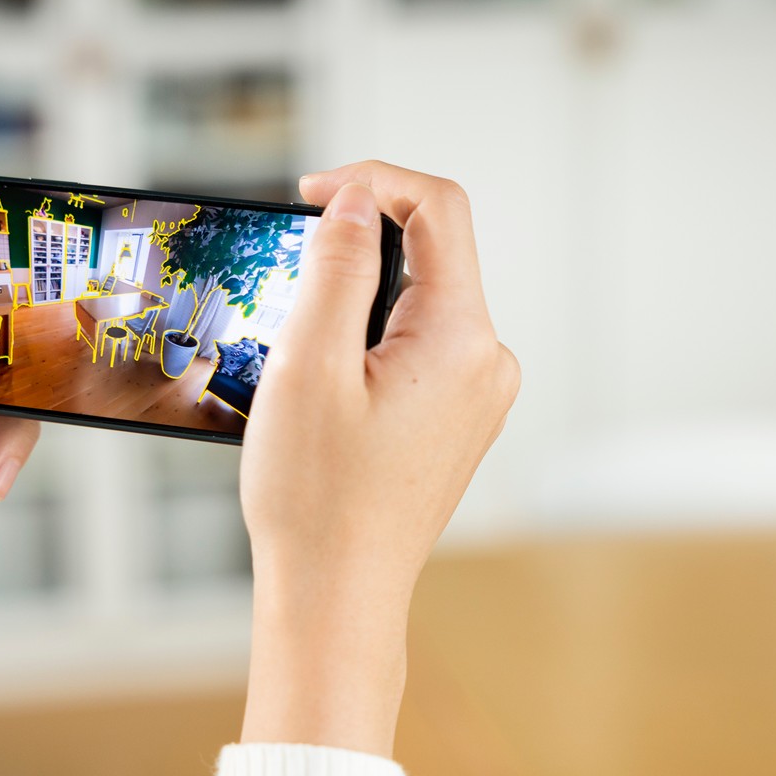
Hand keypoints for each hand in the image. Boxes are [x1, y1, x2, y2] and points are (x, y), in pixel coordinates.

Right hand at [239, 163, 518, 756]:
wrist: (337, 596)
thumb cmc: (317, 499)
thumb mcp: (308, 364)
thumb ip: (334, 265)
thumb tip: (354, 200)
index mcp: (462, 338)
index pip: (438, 208)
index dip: (371, 180)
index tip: (307, 194)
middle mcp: (488, 361)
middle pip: (431, 254)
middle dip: (357, 248)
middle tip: (287, 279)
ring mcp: (480, 395)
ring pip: (419, 303)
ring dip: (358, 299)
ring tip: (299, 352)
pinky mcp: (459, 420)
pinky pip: (419, 348)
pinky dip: (369, 342)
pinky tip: (324, 387)